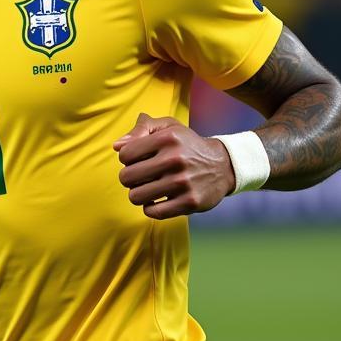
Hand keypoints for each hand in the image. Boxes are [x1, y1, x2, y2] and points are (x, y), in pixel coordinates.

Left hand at [114, 113, 234, 219]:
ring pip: (136, 196)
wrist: (223, 165)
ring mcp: (183, 183)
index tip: (138, 160)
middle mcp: (175, 159)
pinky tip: (157, 200)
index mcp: (168, 138)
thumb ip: (141, 129)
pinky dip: (150, 208)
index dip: (127, 159)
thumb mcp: (168, 127)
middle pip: (126, 177)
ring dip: (138, 194)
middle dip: (129, 178)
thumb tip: (117, 146)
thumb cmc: (186, 145)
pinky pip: (153, 212)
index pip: (125, 154)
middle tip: (141, 176)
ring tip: (147, 188)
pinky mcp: (190, 203)